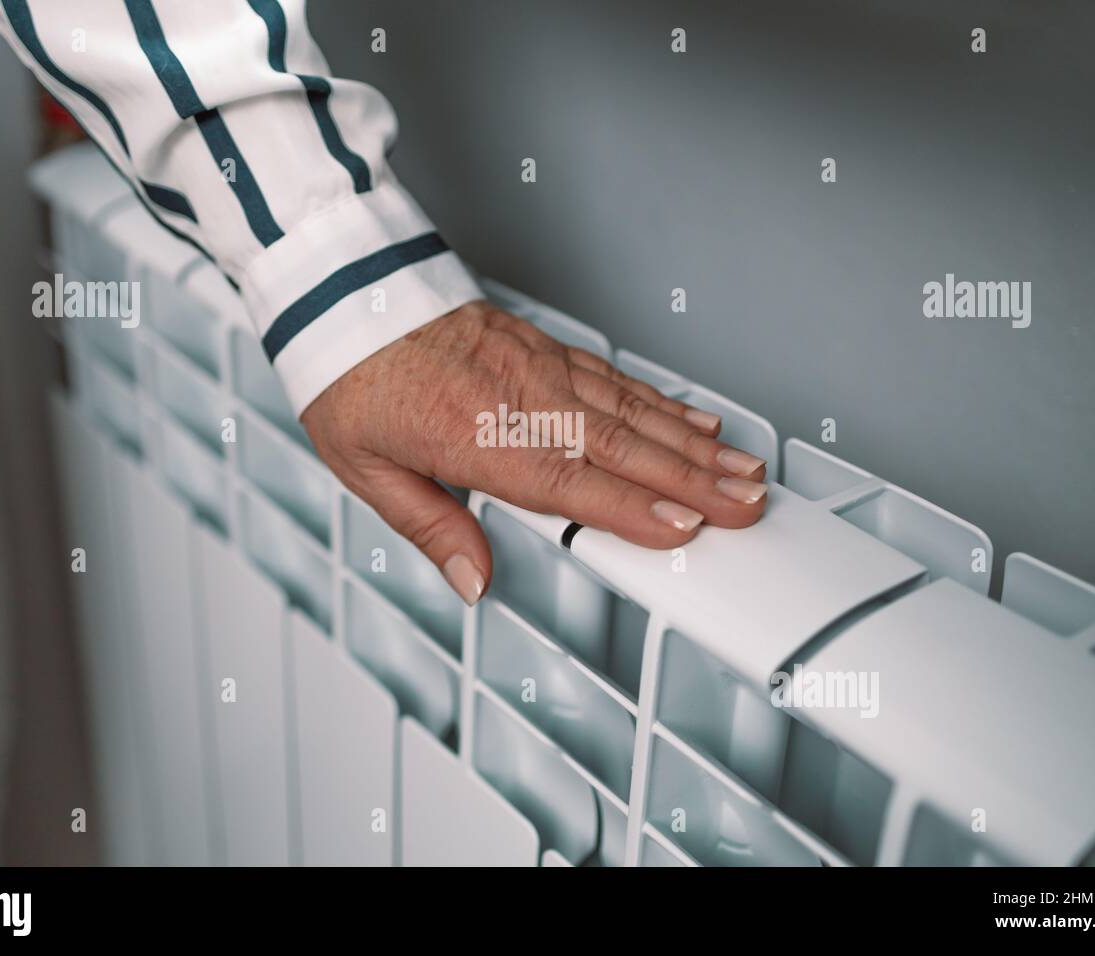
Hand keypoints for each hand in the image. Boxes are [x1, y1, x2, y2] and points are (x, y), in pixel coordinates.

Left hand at [301, 300, 767, 604]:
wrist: (346, 292)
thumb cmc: (352, 378)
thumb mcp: (365, 468)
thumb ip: (429, 527)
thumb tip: (473, 581)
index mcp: (474, 436)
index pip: (568, 481)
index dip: (633, 507)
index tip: (688, 525)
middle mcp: (518, 398)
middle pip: (620, 446)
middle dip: (692, 480)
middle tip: (748, 504)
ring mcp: (538, 367)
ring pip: (631, 410)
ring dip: (692, 444)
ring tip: (743, 468)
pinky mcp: (544, 347)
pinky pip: (614, 378)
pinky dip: (660, 402)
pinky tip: (693, 420)